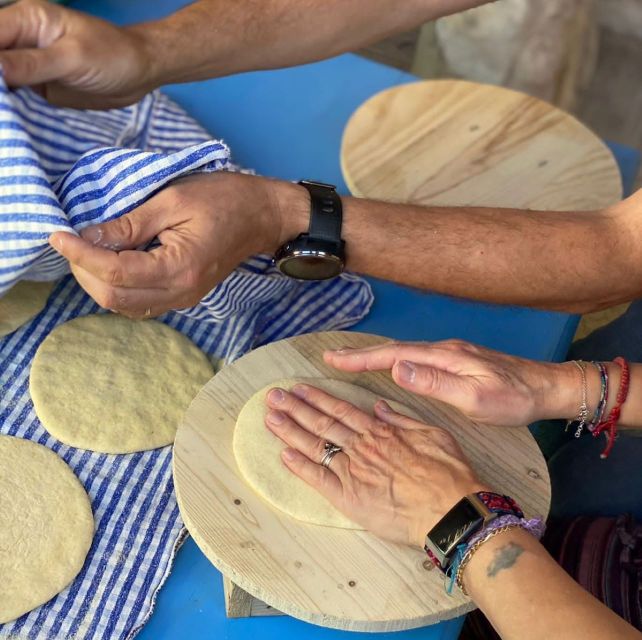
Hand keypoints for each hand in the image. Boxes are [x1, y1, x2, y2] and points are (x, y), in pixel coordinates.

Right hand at [0, 0, 154, 107]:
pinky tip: (12, 122)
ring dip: (2, 100)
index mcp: (25, 20)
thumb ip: (32, 63)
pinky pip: (15, 96)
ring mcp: (27, 64)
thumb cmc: (114, 56)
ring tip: (7, 120)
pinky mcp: (37, 85)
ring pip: (0, 80)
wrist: (140, 72)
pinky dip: (11, 108)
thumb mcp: (73, 58)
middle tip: (4, 110)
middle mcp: (20, 40)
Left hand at [49, 172, 306, 317]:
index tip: (58, 235)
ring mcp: (184, 299)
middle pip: (114, 299)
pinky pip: (140, 304)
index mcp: (179, 267)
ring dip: (99, 283)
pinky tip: (113, 264)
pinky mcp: (184, 297)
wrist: (263, 216)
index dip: (81, 255)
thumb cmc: (225, 199)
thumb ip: (130, 223)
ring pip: (124, 306)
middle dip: (85, 271)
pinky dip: (118, 288)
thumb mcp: (173, 200)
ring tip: (89, 252)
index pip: (115, 273)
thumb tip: (90, 237)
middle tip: (73, 242)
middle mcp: (180, 292)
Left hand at [264, 383, 486, 547]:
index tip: (299, 389)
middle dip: (294, 408)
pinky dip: (299, 466)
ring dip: (290, 430)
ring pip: (315, 446)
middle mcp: (361, 447)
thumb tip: (380, 407)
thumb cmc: (447, 473)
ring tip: (270, 417)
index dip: (316, 398)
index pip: (340, 409)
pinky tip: (283, 454)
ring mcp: (352, 471)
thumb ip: (402, 419)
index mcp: (379, 431)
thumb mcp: (432, 433)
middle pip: (321, 423)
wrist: (450, 510)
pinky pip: (318, 479)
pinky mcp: (348, 498)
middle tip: (273, 396)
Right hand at [324, 340, 579, 426]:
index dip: (362, 357)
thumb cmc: (514, 399)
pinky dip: (395, 360)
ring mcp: (451, 354)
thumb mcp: (476, 399)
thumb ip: (436, 383)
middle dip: (362, 353)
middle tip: (332, 357)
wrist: (547, 388)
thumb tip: (397, 367)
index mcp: (444, 357)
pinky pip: (417, 357)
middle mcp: (444, 350)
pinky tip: (392, 367)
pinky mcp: (458, 361)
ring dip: (376, 356)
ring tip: (353, 361)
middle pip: (395, 349)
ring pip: (405, 352)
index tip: (334, 358)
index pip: (394, 354)